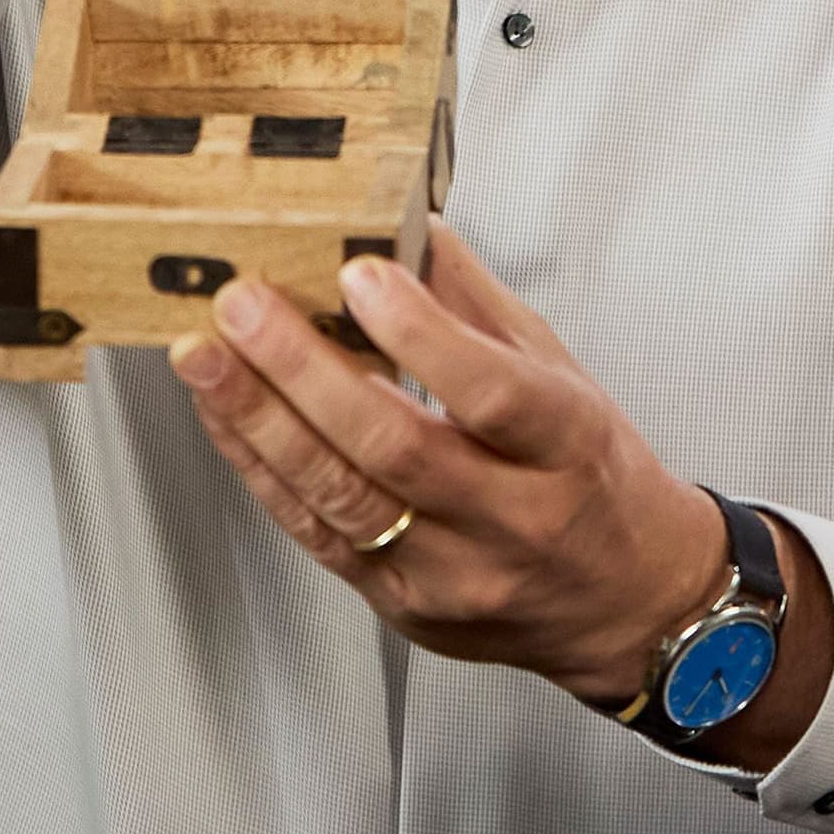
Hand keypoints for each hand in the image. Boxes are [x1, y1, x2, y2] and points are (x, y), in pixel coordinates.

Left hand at [170, 227, 831, 760]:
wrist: (628, 603)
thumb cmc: (593, 477)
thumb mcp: (564, 376)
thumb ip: (478, 305)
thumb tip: (406, 226)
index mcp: (569, 449)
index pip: (493, 394)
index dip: (421, 335)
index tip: (359, 273)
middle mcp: (515, 520)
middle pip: (397, 448)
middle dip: (304, 371)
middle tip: (244, 305)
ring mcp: (455, 574)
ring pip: (343, 497)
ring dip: (260, 420)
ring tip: (205, 356)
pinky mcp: (405, 607)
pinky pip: (318, 536)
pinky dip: (263, 469)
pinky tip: (227, 417)